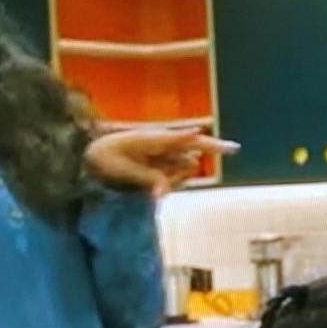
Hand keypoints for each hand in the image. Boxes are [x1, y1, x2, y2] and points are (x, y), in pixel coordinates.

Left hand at [85, 128, 238, 197]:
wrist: (92, 157)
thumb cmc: (104, 158)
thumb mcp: (122, 171)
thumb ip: (145, 180)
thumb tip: (164, 194)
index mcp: (151, 140)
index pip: (175, 139)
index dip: (188, 138)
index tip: (199, 133)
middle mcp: (161, 145)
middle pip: (193, 145)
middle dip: (212, 147)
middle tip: (234, 149)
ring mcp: (163, 154)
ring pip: (184, 164)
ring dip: (181, 173)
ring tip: (152, 185)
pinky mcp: (161, 164)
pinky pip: (176, 173)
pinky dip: (174, 179)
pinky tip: (157, 185)